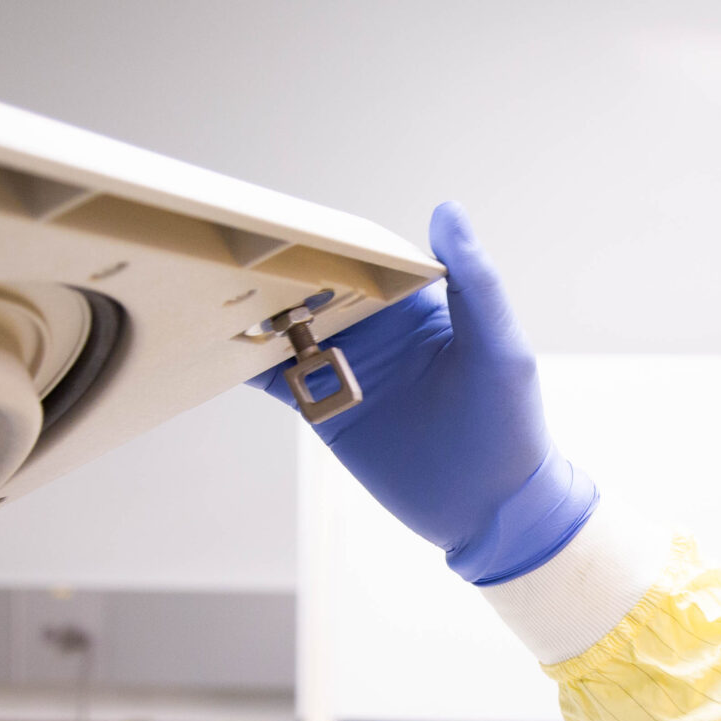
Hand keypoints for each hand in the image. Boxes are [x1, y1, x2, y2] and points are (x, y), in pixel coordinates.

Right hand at [248, 200, 596, 583]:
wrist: (494, 509)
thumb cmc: (512, 423)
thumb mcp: (500, 348)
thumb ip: (475, 283)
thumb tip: (448, 211)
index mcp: (418, 305)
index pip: (366, 257)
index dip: (332, 239)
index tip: (291, 221)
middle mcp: (377, 329)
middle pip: (317, 287)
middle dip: (278, 270)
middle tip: (226, 249)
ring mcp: (347, 369)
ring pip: (287, 328)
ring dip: (253, 311)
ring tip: (208, 289)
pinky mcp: (326, 410)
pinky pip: (276, 379)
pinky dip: (243, 363)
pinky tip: (211, 345)